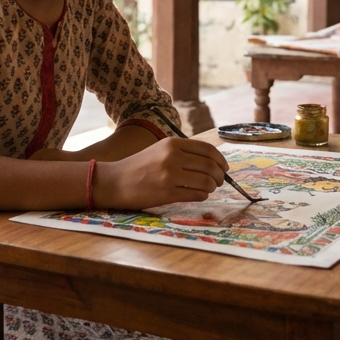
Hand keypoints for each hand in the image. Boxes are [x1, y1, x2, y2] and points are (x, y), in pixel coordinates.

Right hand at [94, 138, 228, 208]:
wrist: (115, 181)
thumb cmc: (139, 166)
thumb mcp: (160, 150)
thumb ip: (183, 153)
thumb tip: (213, 162)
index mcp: (172, 143)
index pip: (207, 149)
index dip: (220, 160)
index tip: (223, 168)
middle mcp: (172, 157)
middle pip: (210, 166)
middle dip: (220, 175)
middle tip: (219, 181)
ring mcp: (170, 175)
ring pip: (206, 181)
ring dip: (212, 186)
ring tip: (208, 188)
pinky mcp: (167, 193)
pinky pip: (196, 194)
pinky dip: (203, 195)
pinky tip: (198, 195)